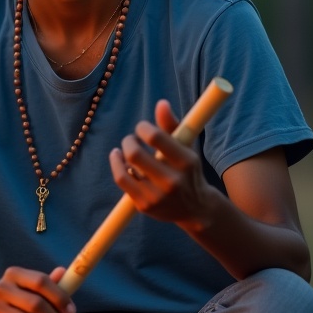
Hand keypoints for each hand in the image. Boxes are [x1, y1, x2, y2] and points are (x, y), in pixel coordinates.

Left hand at [109, 98, 216, 228]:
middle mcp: (173, 181)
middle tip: (131, 139)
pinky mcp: (145, 206)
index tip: (142, 128)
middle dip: (128, 141)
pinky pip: (122, 180)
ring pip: (126, 168)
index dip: (142, 128)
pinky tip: (118, 158)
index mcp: (186, 162)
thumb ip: (172, 125)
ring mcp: (158, 196)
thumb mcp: (186, 148)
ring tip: (122, 149)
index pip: (156, 137)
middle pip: (135, 154)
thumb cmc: (188, 170)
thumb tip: (161, 103)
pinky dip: (116, 165)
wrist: (195, 209)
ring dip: (120, 153)